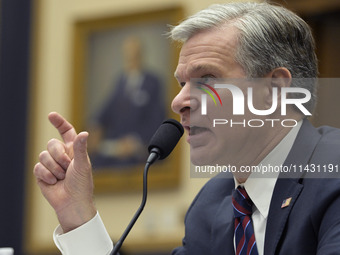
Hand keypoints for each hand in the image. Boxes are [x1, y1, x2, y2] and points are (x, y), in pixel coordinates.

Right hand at [33, 112, 95, 232]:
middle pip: (51, 143)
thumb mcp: (83, 165)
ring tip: (62, 177)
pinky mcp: (41, 174)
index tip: (51, 115)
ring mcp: (51, 164)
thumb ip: (80, 148)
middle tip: (67, 167)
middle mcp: (61, 154)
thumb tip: (84, 132)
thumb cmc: (82, 184)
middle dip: (59, 156)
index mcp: (73, 150)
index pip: (65, 131)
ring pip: (43, 155)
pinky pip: (38, 167)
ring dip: (54, 168)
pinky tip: (53, 182)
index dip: (59, 122)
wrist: (72, 203)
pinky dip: (46, 175)